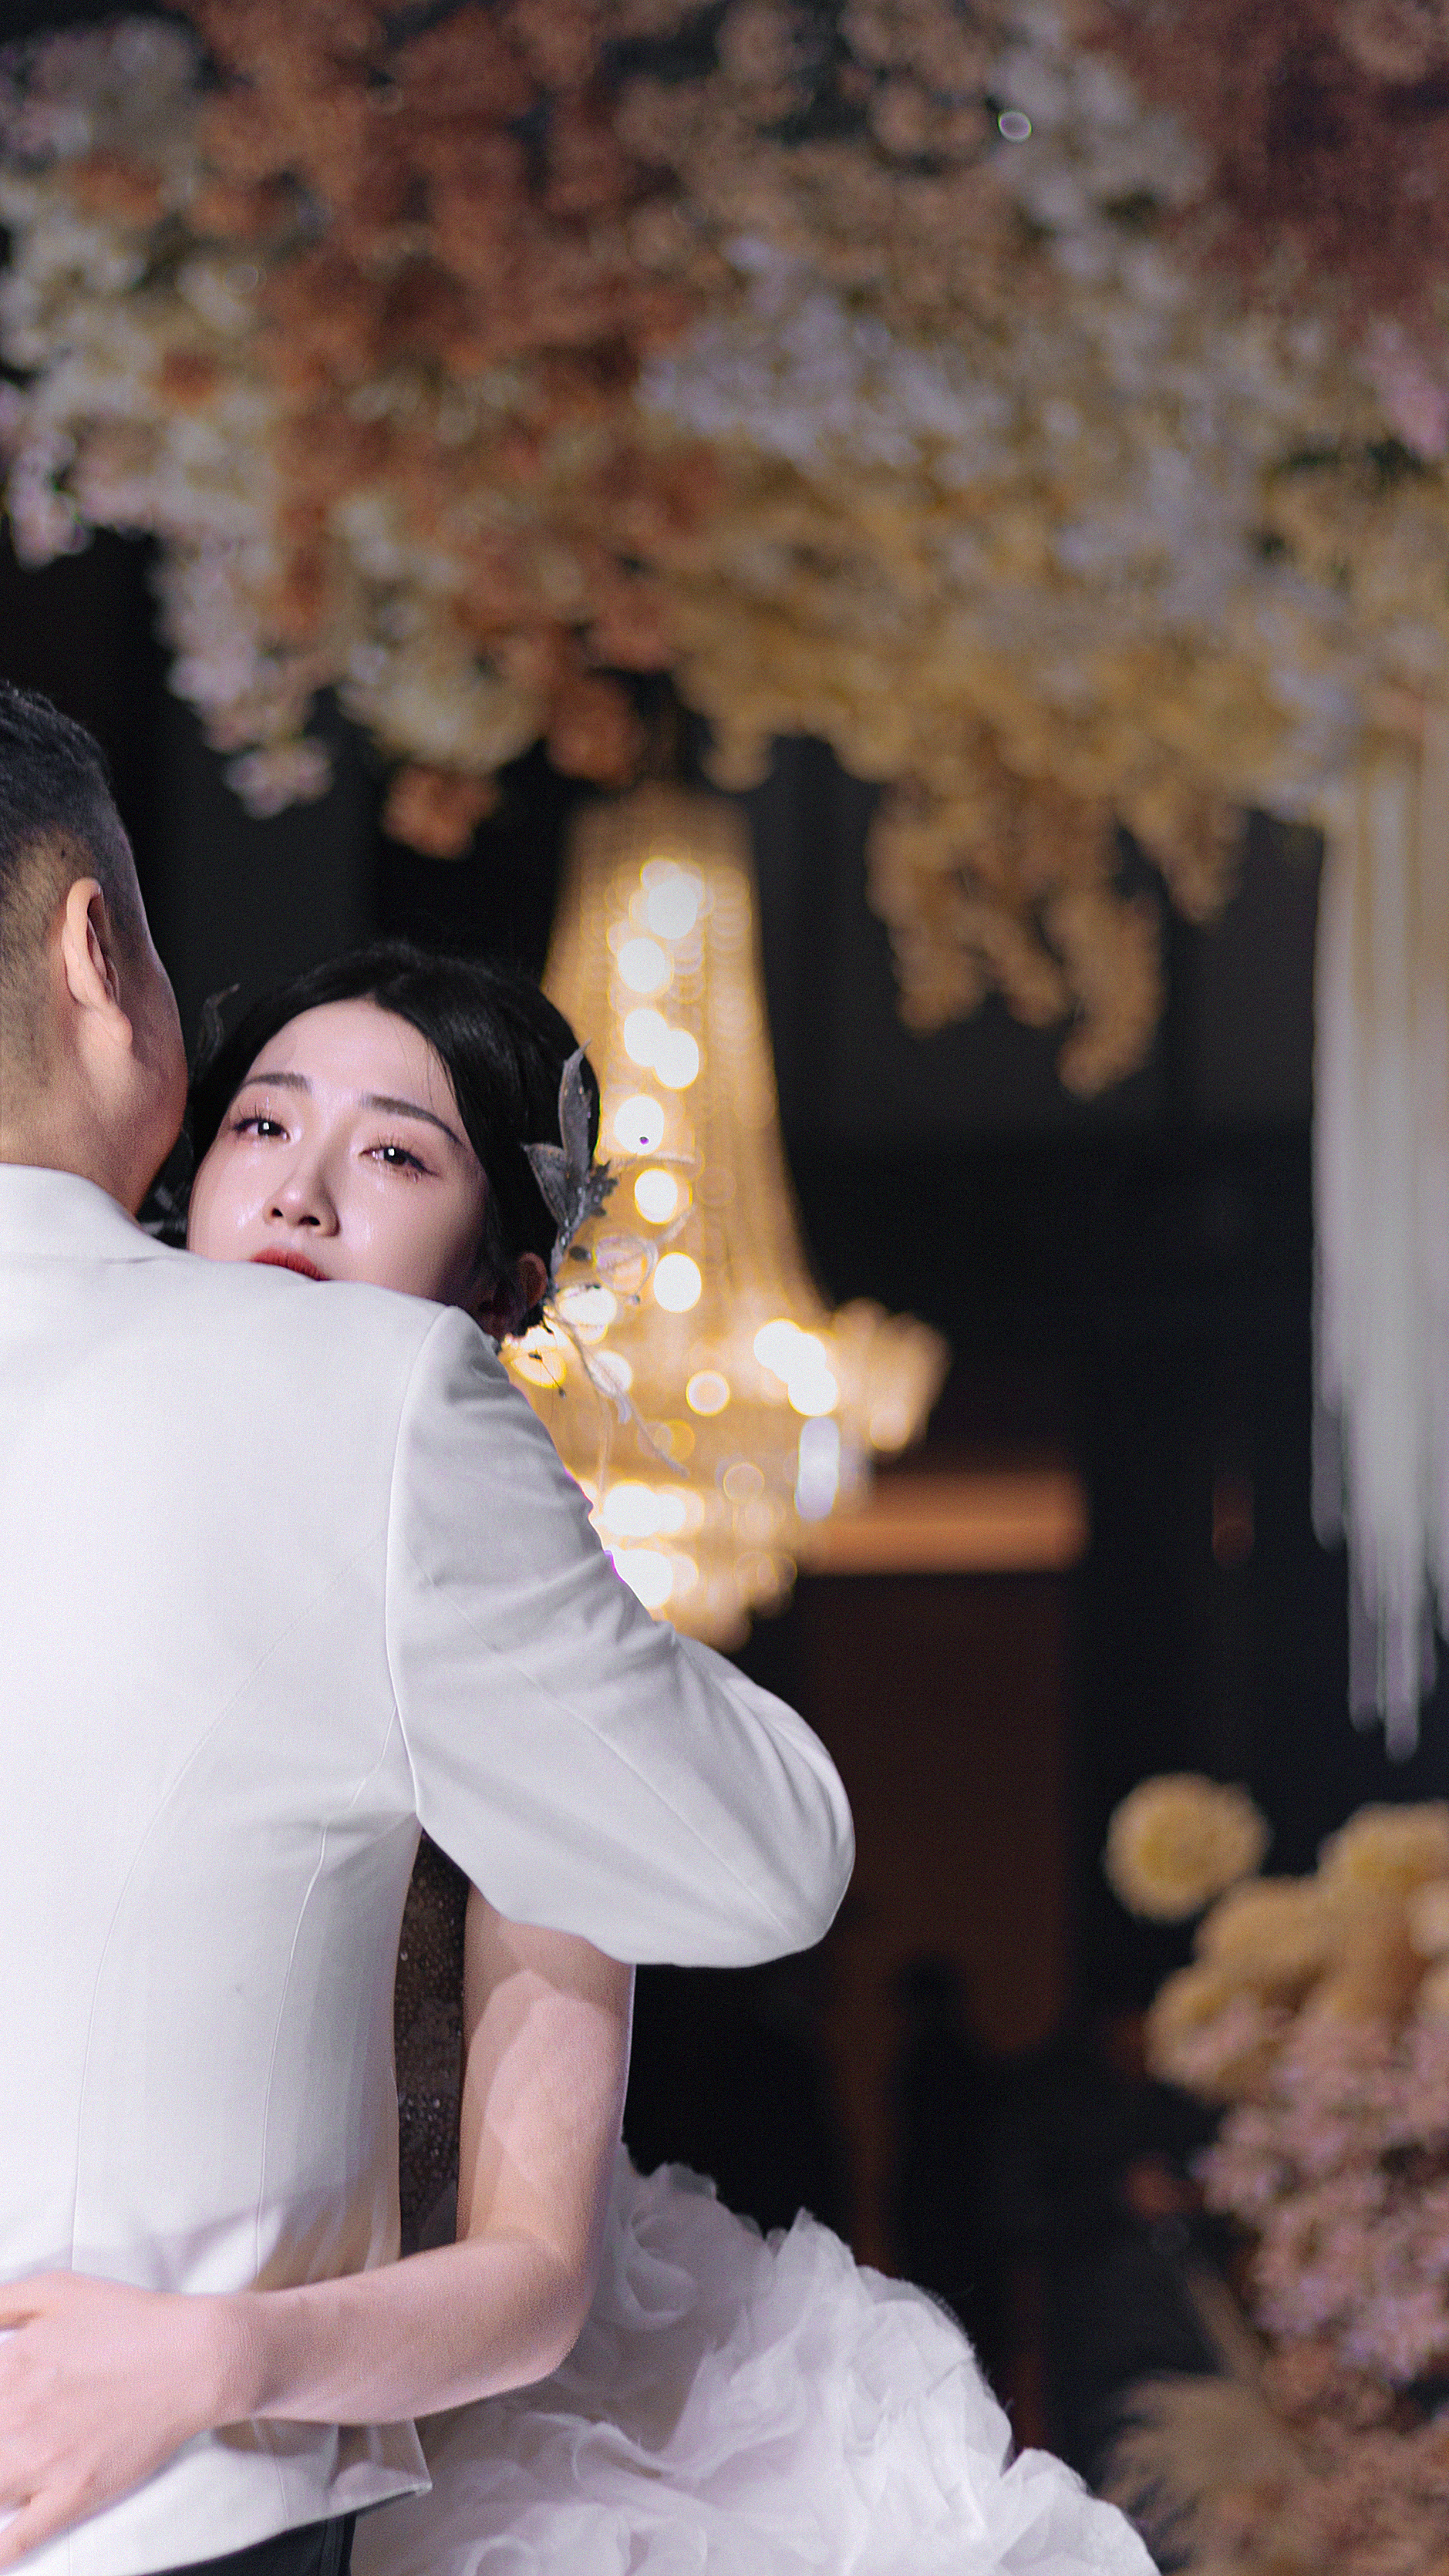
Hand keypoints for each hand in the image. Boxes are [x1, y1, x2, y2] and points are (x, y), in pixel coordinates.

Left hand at [0, 2270, 225, 2566]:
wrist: (195, 2358)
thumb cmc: (128, 2320)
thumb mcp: (56, 2288)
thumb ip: (0, 2302)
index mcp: (8, 2366)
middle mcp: (15, 2416)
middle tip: (13, 2431)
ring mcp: (42, 2462)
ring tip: (8, 2470)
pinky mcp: (71, 2495)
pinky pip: (17, 2540)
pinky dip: (0, 2553)